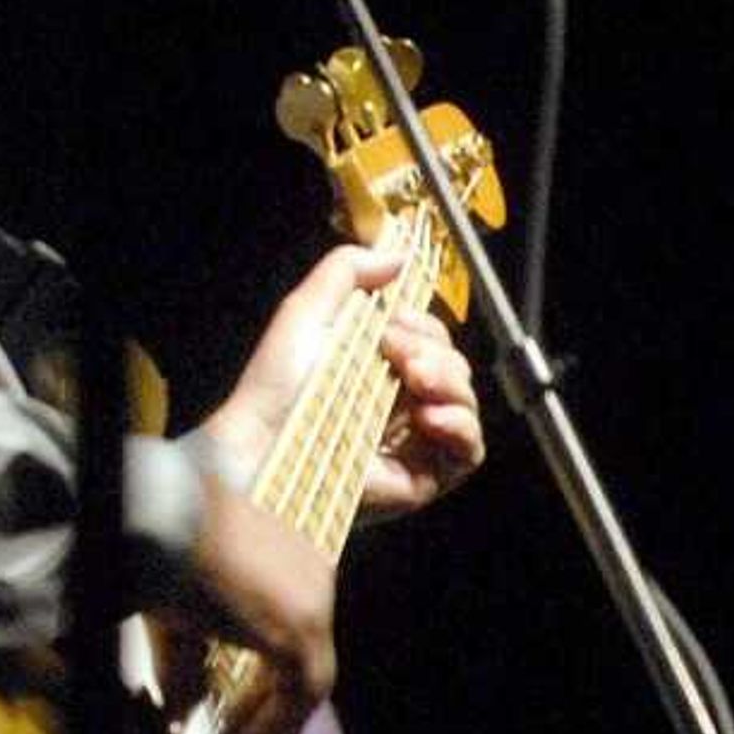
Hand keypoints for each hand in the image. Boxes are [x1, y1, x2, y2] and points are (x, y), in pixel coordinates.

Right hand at [171, 485, 334, 733]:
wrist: (156, 516)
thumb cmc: (156, 550)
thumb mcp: (174, 619)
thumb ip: (187, 667)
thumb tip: (182, 712)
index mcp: (288, 565)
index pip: (288, 644)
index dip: (264, 696)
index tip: (236, 732)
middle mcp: (312, 581)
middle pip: (300, 670)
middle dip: (265, 722)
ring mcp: (312, 605)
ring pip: (303, 690)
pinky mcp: (299, 630)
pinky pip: (295, 700)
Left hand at [194, 244, 486, 523]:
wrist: (266, 441)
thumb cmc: (277, 383)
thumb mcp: (308, 309)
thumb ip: (348, 270)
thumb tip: (399, 255)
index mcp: (380, 366)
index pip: (431, 339)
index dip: (423, 326)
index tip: (393, 323)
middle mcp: (401, 402)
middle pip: (454, 366)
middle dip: (434, 353)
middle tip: (396, 354)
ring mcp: (414, 442)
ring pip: (465, 402)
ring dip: (450, 382)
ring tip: (414, 381)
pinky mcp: (422, 478)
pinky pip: (468, 450)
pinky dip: (461, 426)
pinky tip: (430, 416)